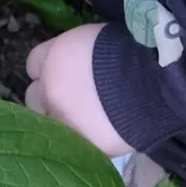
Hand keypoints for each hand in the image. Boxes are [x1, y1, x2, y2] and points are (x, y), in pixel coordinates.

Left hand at [25, 24, 130, 154]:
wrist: (151, 82)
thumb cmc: (129, 50)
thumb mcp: (96, 39)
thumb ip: (78, 55)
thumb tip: (80, 65)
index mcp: (53, 58)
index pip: (33, 63)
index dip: (49, 67)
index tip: (62, 71)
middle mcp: (49, 90)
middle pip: (33, 97)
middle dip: (48, 97)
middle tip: (70, 99)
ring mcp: (63, 121)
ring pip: (49, 125)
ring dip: (62, 122)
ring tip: (85, 121)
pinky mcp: (81, 147)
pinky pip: (74, 146)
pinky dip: (84, 141)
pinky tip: (100, 134)